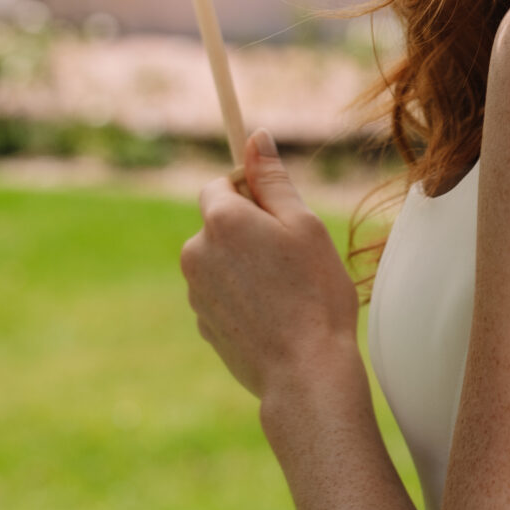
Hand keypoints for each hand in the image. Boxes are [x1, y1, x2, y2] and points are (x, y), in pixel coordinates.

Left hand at [181, 131, 358, 401]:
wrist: (305, 372)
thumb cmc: (315, 293)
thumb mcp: (304, 226)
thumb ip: (273, 180)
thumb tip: (255, 137)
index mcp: (221, 220)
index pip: (219, 184)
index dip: (250, 191)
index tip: (279, 210)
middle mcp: (196, 252)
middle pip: (218, 223)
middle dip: (249, 230)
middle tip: (292, 254)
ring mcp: (195, 291)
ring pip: (221, 260)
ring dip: (246, 264)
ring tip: (287, 290)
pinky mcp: (202, 322)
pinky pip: (222, 293)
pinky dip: (242, 296)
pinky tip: (274, 315)